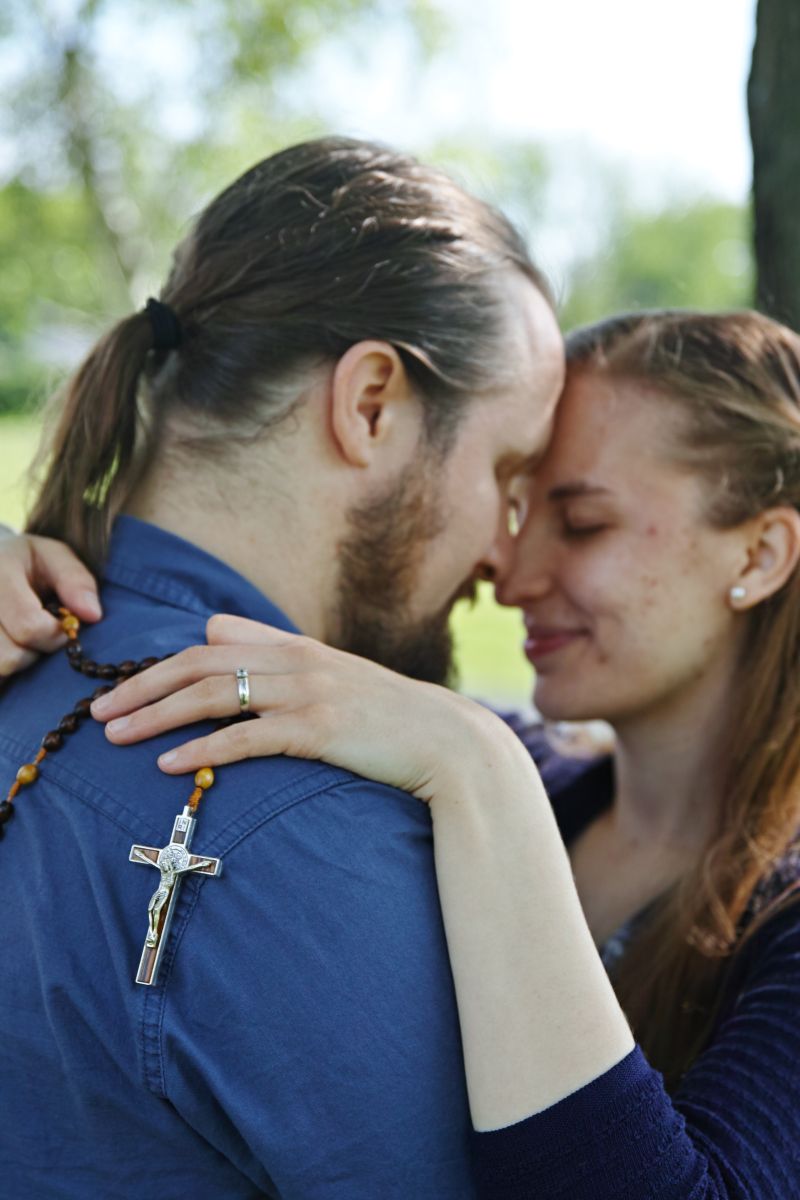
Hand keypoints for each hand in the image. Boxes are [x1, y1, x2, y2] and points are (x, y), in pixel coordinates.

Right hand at [0, 530, 101, 676]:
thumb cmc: (27, 562)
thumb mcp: (54, 556)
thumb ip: (75, 580)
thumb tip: (93, 615)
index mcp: (0, 573)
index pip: (29, 626)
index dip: (54, 634)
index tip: (63, 625)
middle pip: (10, 656)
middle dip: (35, 650)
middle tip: (40, 631)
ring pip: (0, 668)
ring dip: (18, 660)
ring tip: (21, 636)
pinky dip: (5, 665)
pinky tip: (11, 642)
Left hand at [91, 614, 506, 803]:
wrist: (445, 739)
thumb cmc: (385, 713)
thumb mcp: (328, 672)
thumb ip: (270, 649)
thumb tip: (213, 629)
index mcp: (293, 647)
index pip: (209, 647)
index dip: (160, 667)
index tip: (122, 689)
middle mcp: (294, 662)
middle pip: (200, 667)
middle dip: (143, 689)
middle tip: (99, 713)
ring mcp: (306, 694)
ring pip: (214, 697)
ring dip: (159, 716)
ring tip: (117, 736)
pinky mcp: (317, 730)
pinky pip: (246, 738)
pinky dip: (202, 749)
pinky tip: (169, 764)